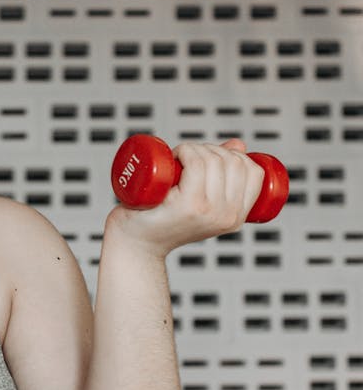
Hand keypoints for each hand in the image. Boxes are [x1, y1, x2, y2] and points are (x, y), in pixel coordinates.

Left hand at [105, 139, 266, 256]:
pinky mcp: (186, 205)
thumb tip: (238, 145)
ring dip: (195, 148)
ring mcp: (207, 211)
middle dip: (210, 148)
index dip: (234, 155)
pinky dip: (187, 151)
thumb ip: (222, 176)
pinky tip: (175, 156)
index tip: (210, 158)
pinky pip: (197, 164)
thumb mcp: (202, 201)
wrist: (135, 244)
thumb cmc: (163, 221)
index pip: (253, 172)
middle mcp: (227, 216)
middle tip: (186, 158)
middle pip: (233, 162)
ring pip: (213, 160)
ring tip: (178, 159)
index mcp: (237, 217)